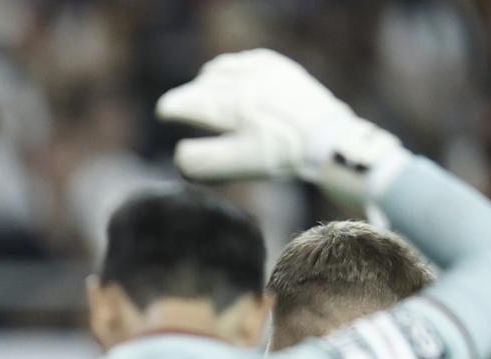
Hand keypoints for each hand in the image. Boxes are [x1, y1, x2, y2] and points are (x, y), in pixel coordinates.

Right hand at [154, 49, 406, 204]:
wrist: (326, 137)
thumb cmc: (278, 155)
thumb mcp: (235, 165)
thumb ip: (200, 161)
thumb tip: (178, 153)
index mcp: (225, 106)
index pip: (183, 102)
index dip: (170, 109)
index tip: (164, 113)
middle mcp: (238, 82)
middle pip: (199, 86)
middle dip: (187, 97)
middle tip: (180, 108)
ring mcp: (258, 70)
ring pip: (219, 70)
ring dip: (207, 83)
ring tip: (206, 96)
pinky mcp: (276, 66)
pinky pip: (242, 62)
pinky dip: (231, 71)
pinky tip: (232, 83)